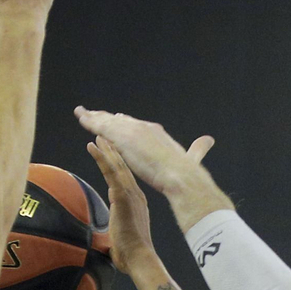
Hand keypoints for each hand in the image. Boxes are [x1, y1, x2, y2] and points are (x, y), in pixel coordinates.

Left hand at [74, 107, 213, 194]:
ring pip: (108, 120)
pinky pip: (103, 127)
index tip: (116, 120)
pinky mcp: (125, 138)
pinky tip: (82, 119)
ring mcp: (134, 131)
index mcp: (157, 133)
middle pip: (120, 120)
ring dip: (94, 116)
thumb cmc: (188, 174)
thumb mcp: (191, 158)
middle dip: (106, 117)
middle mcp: (145, 127)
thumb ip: (197, 149)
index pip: (135, 125)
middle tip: (91, 112)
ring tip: (81, 112)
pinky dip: (91, 121)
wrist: (183, 177)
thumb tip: (209, 140)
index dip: (124, 123)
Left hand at [86, 136, 168, 281]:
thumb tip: (107, 238)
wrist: (140, 258)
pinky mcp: (123, 197)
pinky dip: (101, 158)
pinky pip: (110, 173)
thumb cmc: (132, 253)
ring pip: (117, 166)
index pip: (125, 178)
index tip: (111, 152)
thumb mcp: (122, 235)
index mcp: (136, 202)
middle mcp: (135, 194)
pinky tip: (93, 147)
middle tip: (104, 136)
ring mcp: (130, 194)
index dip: (119, 163)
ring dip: (107, 149)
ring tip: (98, 136)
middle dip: (113, 150)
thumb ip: (116, 229)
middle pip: (123, 167)